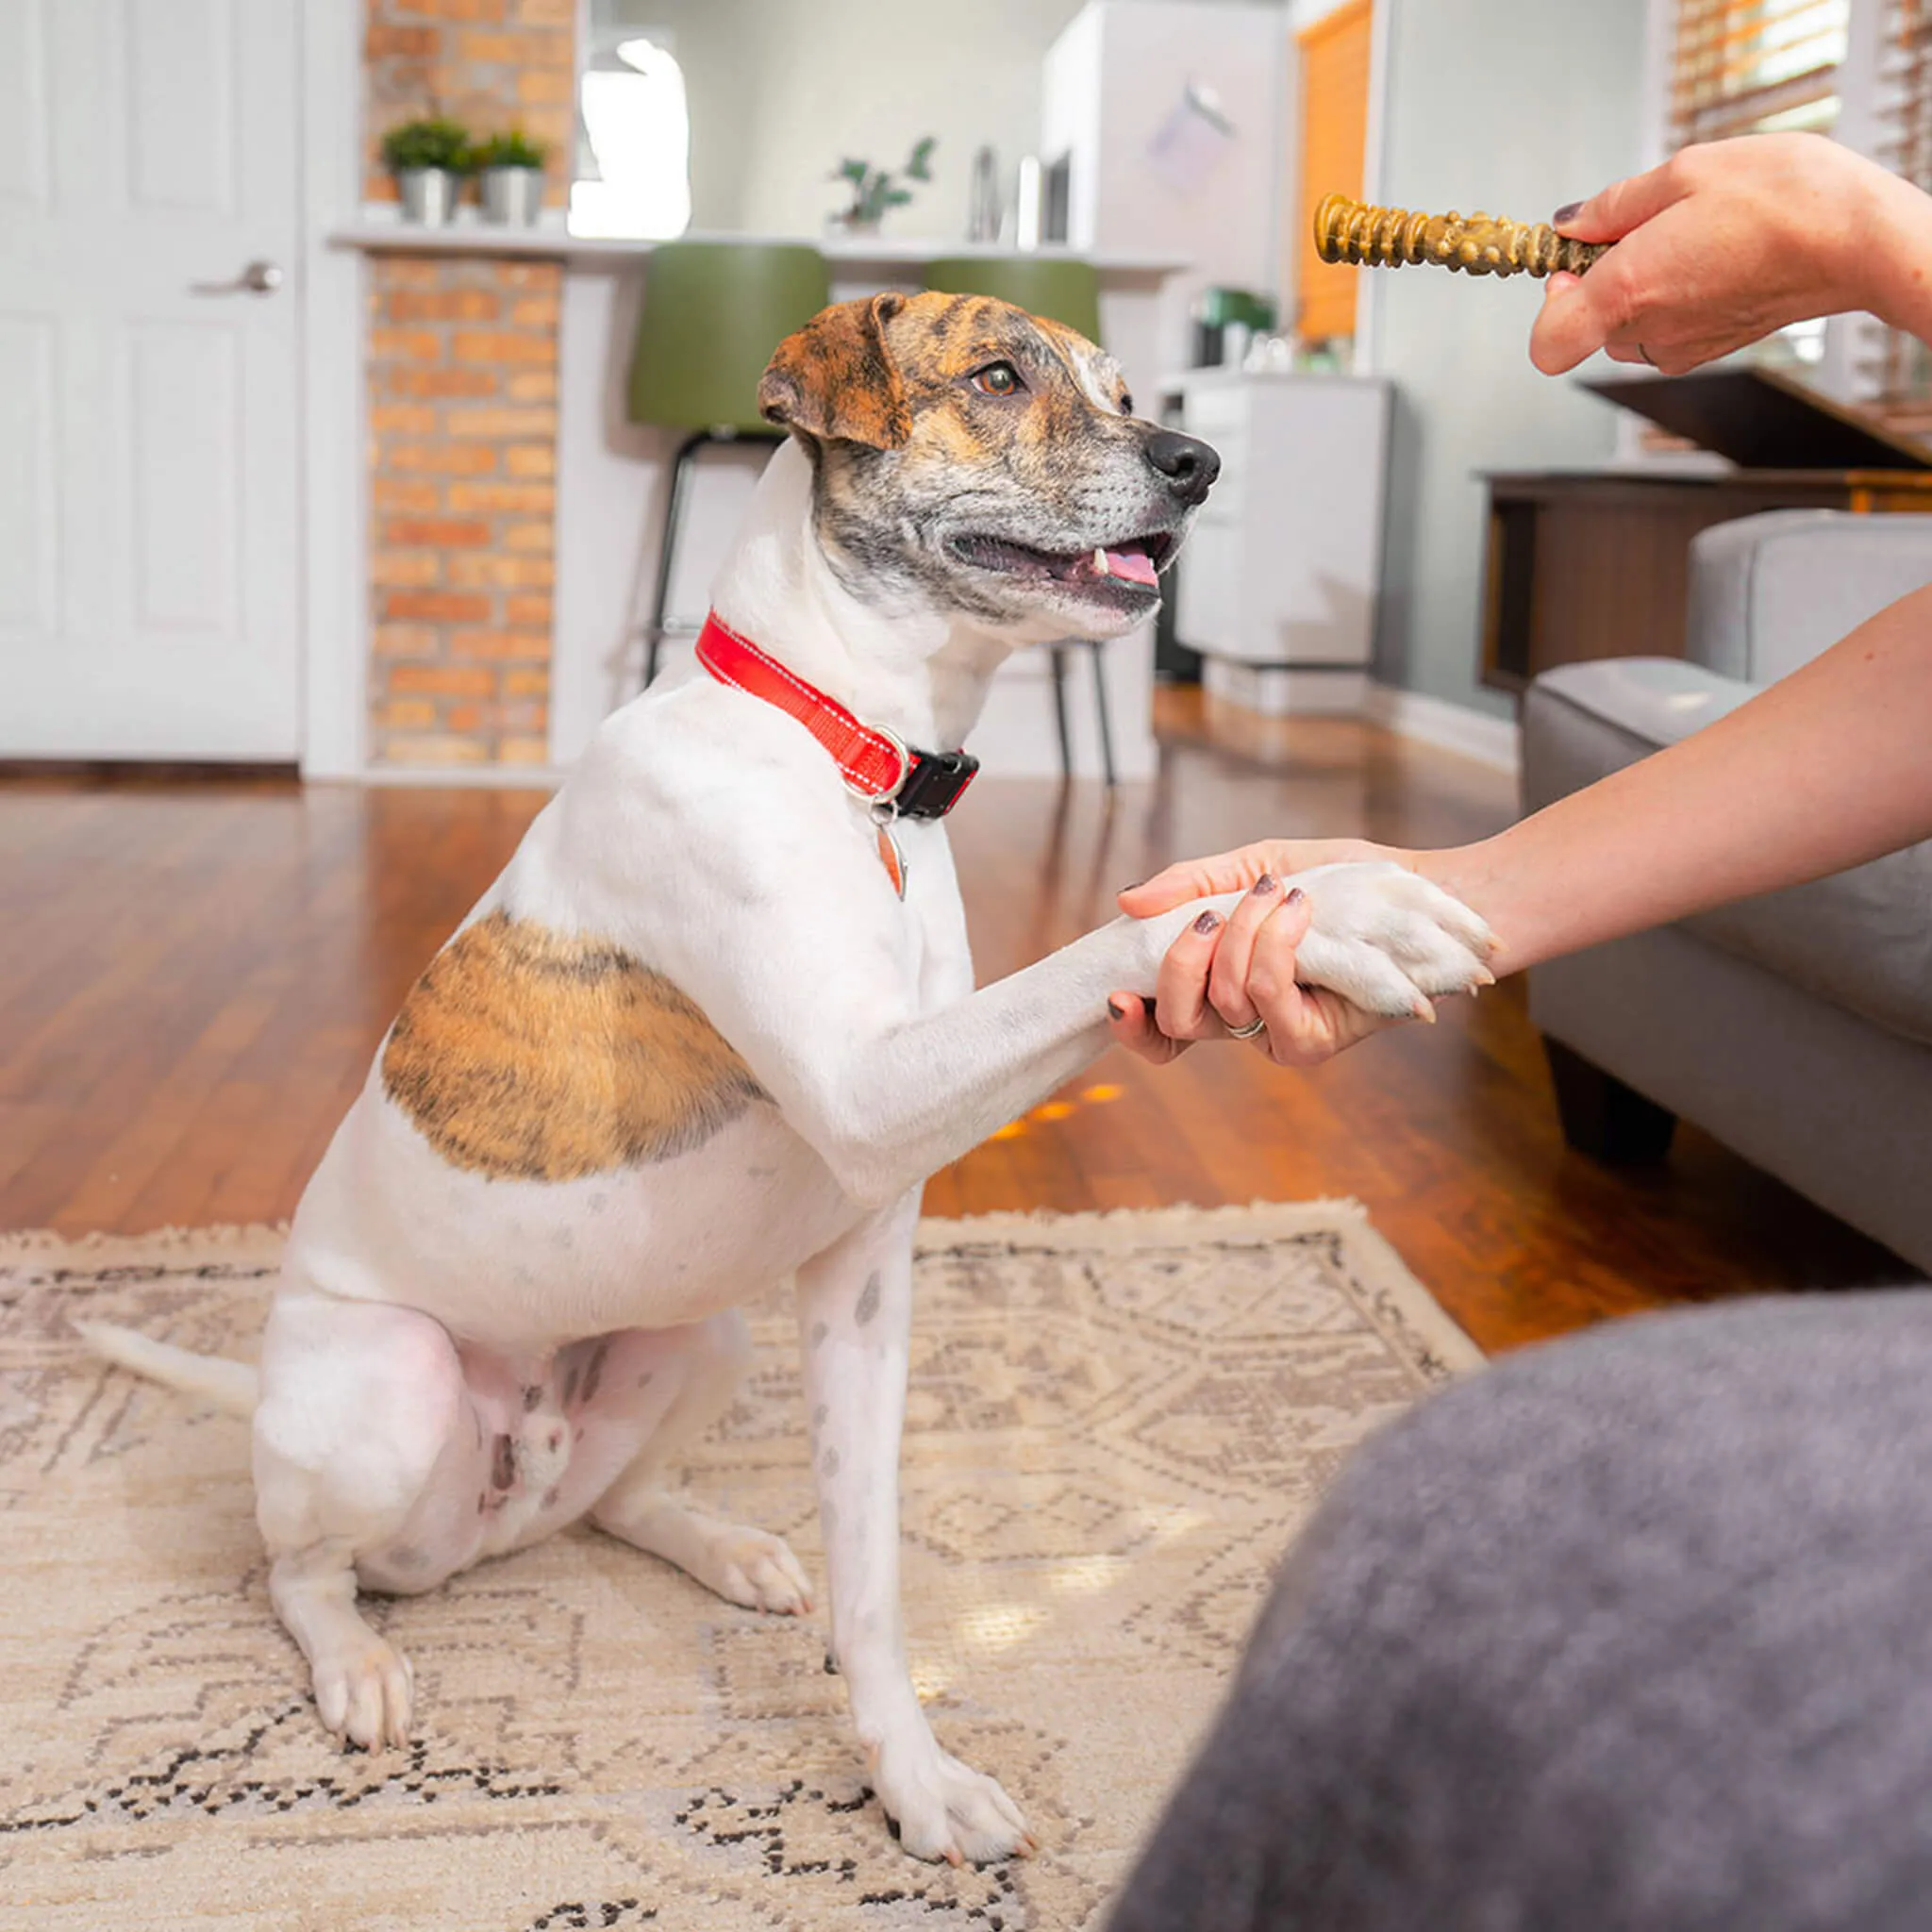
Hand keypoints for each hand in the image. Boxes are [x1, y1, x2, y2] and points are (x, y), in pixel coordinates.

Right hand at [1107, 839, 1425, 1068]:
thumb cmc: (1338, 882)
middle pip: (1176, 1022)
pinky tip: (1296, 912)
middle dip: (1179, 963)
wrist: (1416, 894)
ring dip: (1242, 935)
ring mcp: (1276, 1037)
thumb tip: (1125, 902)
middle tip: (1209, 917)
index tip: (1115, 994)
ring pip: (1221, 1001)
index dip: (1131, 1024)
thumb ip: (1190, 883)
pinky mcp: (1311, 1043)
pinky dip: (1273, 947)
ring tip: (1278, 895)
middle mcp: (1243, 1021)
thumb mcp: (1252, 866)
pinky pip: (1265, 999)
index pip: (1160, 1029)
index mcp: (1219, 987)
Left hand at [1530, 133, 1900, 376]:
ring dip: (1641, 289)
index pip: (1547, 343)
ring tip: (1690, 237)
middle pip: (1590, 326)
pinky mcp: (1712, 350)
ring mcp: (1682, 348)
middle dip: (1602, 281)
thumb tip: (1570, 224)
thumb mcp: (1684, 172)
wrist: (1856, 238)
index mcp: (1627, 291)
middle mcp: (1649, 332)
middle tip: (1646, 230)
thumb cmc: (1780, 198)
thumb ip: (1613, 206)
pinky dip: (1675, 299)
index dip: (1549, 304)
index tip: (1574, 264)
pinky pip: (1667, 331)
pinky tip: (1714, 258)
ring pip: (1628, 329)